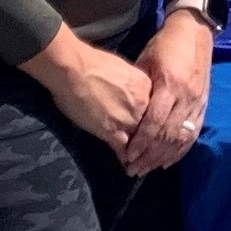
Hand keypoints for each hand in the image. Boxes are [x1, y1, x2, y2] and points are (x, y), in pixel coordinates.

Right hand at [27, 31, 151, 153]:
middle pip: (152, 128)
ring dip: (141, 155)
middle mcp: (142, 105)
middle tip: (154, 154)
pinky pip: (123, 150)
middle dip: (152, 141)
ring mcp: (128, 120)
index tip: (154, 130)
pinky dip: (125, 160)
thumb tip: (129, 91)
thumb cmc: (92, 63)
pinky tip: (126, 166)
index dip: (154, 122)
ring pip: (140, 142)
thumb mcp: (123, 69)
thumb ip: (131, 84)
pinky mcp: (112, 132)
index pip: (156, 109)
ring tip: (141, 165)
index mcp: (146, 86)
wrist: (73, 68)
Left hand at [123, 12, 214, 175]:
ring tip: (147, 169)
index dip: (141, 142)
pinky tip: (168, 161)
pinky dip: (180, 150)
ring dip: (164, 157)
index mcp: (169, 85)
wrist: (194, 32)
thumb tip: (126, 115)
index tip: (128, 156)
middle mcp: (186, 97)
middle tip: (133, 169)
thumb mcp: (146, 62)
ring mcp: (197, 102)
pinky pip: (193, 133)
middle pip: (168, 135)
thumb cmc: (165, 46)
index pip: (155, 122)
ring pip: (181, 138)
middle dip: (150, 155)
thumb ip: (140, 89)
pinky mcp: (204, 105)